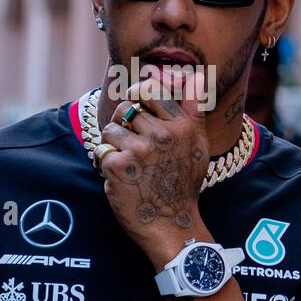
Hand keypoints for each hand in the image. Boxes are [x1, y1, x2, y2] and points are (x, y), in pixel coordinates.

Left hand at [97, 73, 210, 263]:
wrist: (172, 225)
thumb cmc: (183, 185)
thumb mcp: (198, 146)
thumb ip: (194, 110)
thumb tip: (196, 75)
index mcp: (183, 127)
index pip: (151, 91)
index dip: (138, 95)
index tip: (135, 107)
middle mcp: (163, 135)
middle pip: (126, 108)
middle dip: (123, 124)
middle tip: (132, 146)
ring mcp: (139, 151)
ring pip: (110, 128)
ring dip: (113, 144)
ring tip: (128, 163)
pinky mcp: (118, 166)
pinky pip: (101, 150)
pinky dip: (106, 164)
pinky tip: (121, 178)